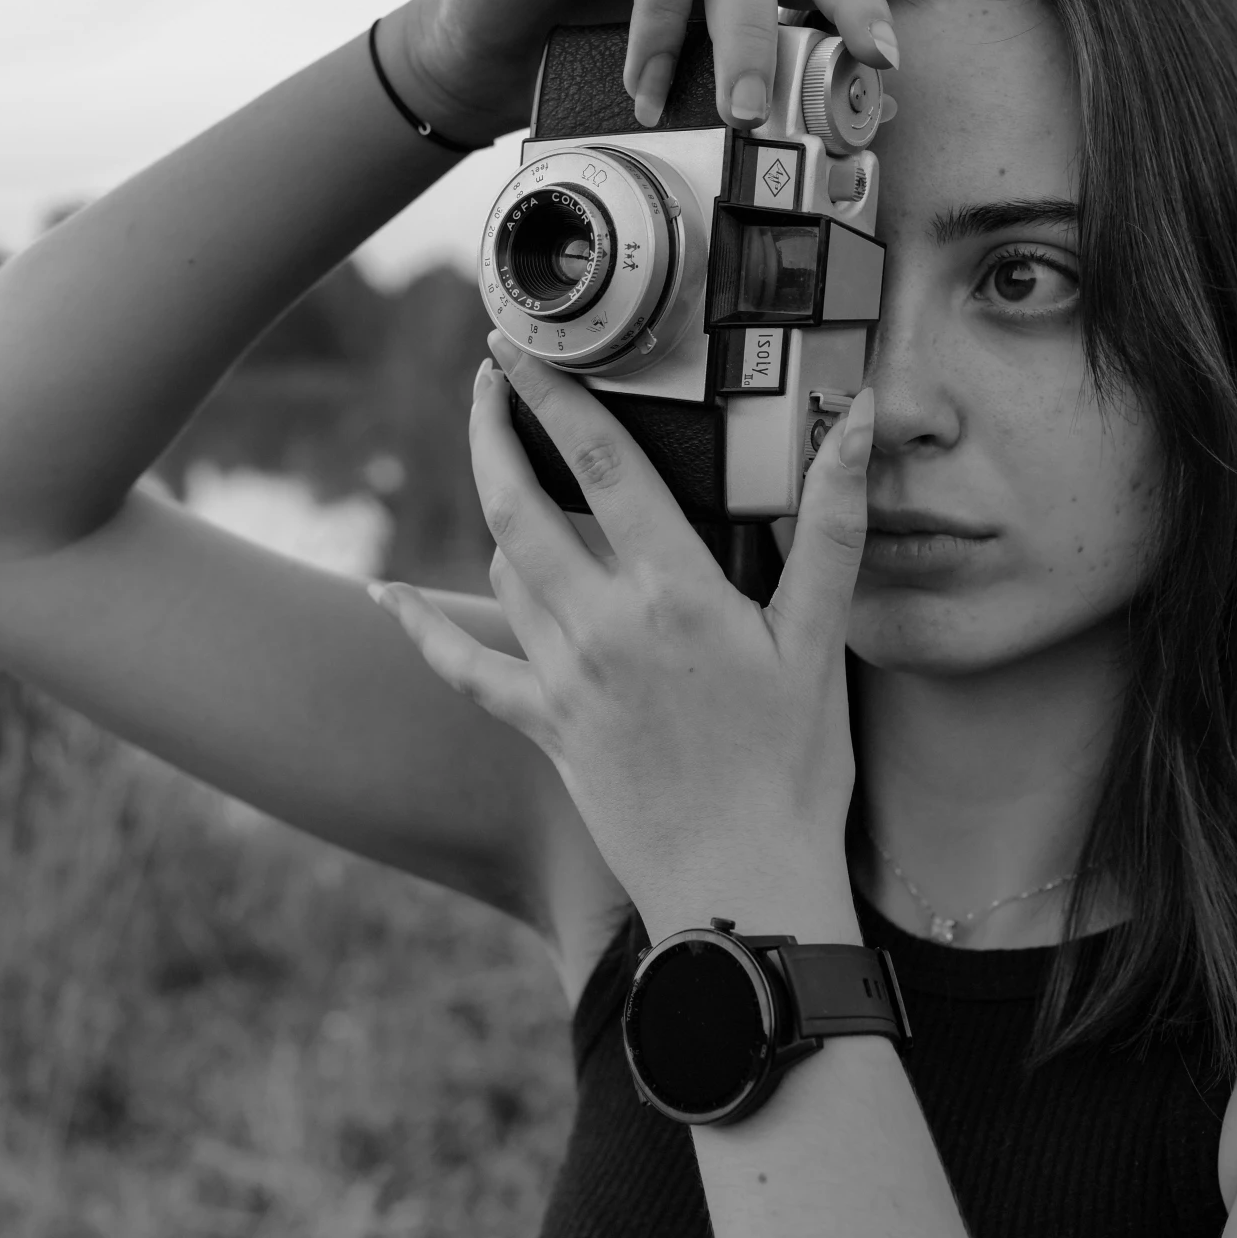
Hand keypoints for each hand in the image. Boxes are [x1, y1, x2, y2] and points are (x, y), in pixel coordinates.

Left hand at [372, 333, 878, 935]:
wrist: (745, 890)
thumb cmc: (796, 771)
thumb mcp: (820, 642)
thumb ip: (829, 525)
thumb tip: (852, 424)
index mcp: (673, 592)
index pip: (596, 460)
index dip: (551, 391)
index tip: (521, 346)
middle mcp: (601, 625)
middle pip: (518, 503)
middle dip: (494, 430)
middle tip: (491, 380)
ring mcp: (563, 680)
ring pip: (502, 570)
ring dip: (498, 513)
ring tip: (511, 472)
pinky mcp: (543, 728)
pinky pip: (464, 668)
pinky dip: (421, 629)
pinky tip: (384, 594)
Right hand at [381, 0, 898, 143]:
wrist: (486, 67)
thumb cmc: (580, 79)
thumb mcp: (666, 106)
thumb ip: (724, 114)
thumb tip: (809, 170)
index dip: (857, 5)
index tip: (881, 61)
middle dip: (754, 43)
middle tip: (745, 119)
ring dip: (666, 16)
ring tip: (644, 93)